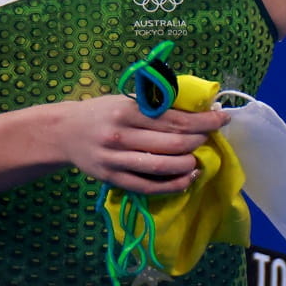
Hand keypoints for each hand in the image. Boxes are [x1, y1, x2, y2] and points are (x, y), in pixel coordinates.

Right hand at [53, 93, 228, 194]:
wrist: (64, 133)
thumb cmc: (102, 112)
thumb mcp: (125, 99)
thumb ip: (155, 104)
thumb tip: (195, 110)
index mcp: (127, 110)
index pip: (174, 119)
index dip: (202, 122)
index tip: (221, 120)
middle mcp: (121, 135)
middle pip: (172, 144)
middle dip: (197, 142)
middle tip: (207, 139)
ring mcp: (116, 160)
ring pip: (161, 167)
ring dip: (187, 165)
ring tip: (197, 161)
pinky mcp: (112, 179)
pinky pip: (147, 186)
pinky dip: (171, 185)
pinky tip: (185, 180)